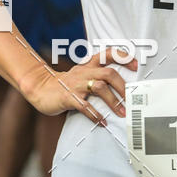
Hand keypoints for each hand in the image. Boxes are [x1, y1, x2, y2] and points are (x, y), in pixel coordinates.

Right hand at [19, 49, 138, 125]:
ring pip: (99, 88)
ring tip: (121, 113)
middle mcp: (84, 72)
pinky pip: (84, 106)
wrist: (41, 89)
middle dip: (122, 86)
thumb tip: (122, 87)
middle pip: (108, 73)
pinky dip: (95, 115)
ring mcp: (76, 84)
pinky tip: (103, 122)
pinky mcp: (68, 97)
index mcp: (88, 65)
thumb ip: (98, 76)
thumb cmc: (66, 84)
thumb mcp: (82, 74)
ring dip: (113, 101)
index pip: (108, 54)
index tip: (136, 65)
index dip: (123, 57)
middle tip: (131, 99)